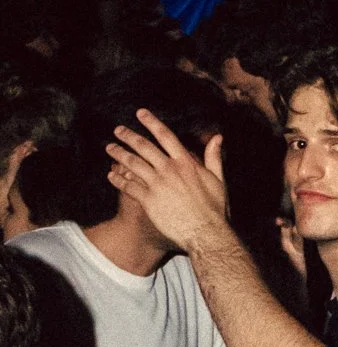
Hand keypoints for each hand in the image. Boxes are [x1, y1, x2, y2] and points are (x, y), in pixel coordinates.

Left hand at [107, 112, 229, 251]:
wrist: (206, 233)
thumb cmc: (215, 209)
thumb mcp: (218, 180)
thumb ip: (214, 157)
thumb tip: (217, 137)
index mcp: (186, 163)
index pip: (166, 136)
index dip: (152, 122)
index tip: (140, 113)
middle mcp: (170, 170)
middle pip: (144, 147)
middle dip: (129, 136)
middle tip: (117, 130)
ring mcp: (158, 185)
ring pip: (133, 164)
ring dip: (119, 154)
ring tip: (110, 148)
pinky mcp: (149, 200)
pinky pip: (129, 186)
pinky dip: (118, 180)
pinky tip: (111, 176)